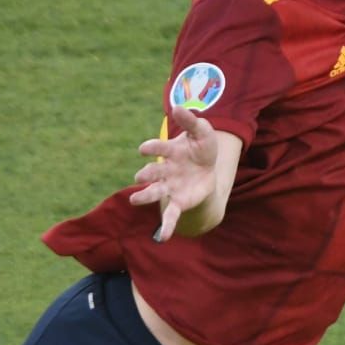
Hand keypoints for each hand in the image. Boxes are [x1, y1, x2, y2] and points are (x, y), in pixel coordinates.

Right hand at [128, 106, 219, 241]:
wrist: (209, 168)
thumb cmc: (201, 148)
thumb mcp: (202, 131)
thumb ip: (191, 120)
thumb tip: (178, 106)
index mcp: (169, 152)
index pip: (157, 148)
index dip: (151, 148)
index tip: (144, 149)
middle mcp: (165, 170)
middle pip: (152, 173)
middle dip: (146, 175)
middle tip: (140, 178)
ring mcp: (170, 187)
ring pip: (154, 192)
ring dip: (144, 197)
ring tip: (135, 200)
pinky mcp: (179, 202)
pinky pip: (170, 215)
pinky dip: (166, 227)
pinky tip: (162, 238)